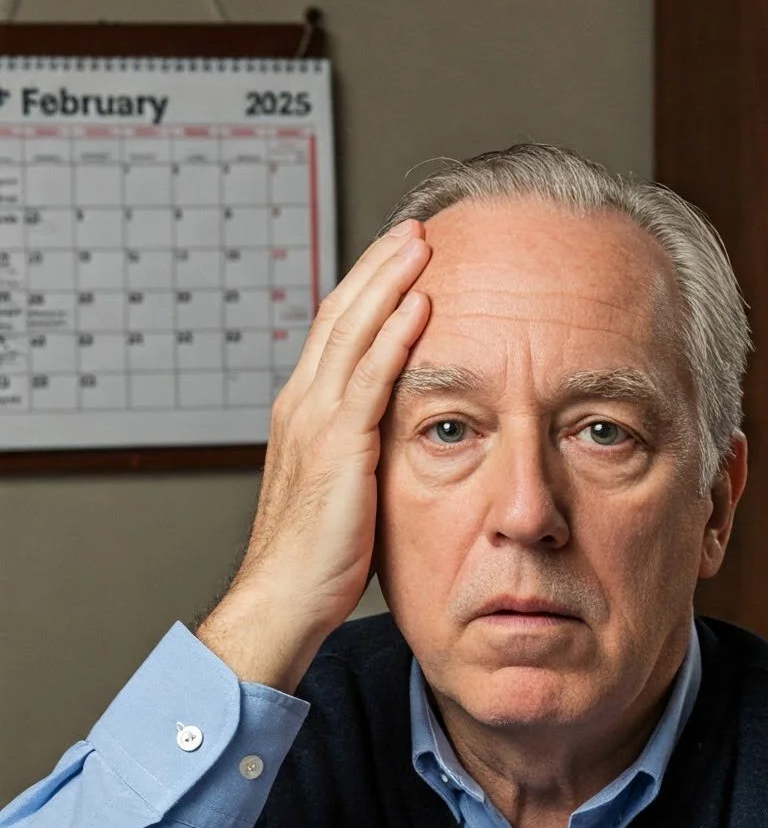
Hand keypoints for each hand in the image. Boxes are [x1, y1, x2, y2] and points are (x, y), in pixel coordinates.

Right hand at [198, 220, 432, 691]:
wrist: (283, 598)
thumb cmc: (318, 561)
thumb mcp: (348, 492)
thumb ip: (366, 456)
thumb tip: (404, 442)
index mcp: (305, 413)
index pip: (338, 333)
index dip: (369, 291)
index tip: (404, 260)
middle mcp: (303, 405)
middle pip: (344, 315)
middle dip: (381, 267)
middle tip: (418, 228)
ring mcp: (315, 421)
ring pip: (354, 332)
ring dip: (391, 282)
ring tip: (424, 244)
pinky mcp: (337, 447)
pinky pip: (370, 377)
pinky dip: (394, 335)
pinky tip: (421, 305)